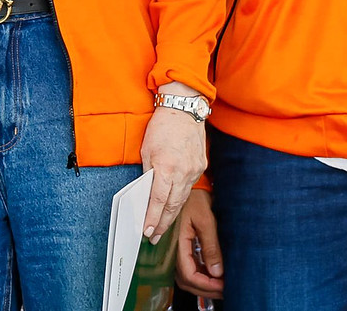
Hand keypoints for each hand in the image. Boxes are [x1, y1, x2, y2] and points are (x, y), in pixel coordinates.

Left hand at [140, 93, 207, 240]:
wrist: (183, 111)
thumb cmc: (161, 128)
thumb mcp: (146, 150)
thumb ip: (148, 173)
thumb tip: (145, 193)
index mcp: (166, 167)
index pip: (158, 200)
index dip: (152, 217)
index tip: (147, 230)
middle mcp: (183, 172)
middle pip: (172, 205)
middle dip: (162, 223)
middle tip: (153, 236)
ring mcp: (194, 171)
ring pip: (182, 199)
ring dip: (171, 215)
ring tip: (161, 227)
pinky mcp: (200, 168)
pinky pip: (189, 188)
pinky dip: (180, 199)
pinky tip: (173, 207)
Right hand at [174, 189, 223, 297]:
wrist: (190, 187)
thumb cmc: (195, 198)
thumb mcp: (206, 221)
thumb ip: (211, 247)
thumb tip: (217, 271)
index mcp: (177, 242)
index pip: (189, 274)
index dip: (206, 284)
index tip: (222, 285)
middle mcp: (173, 248)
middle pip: (186, 281)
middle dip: (206, 289)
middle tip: (225, 289)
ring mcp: (176, 249)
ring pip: (186, 277)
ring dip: (203, 284)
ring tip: (221, 284)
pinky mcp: (181, 247)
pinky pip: (188, 268)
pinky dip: (201, 275)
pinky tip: (213, 275)